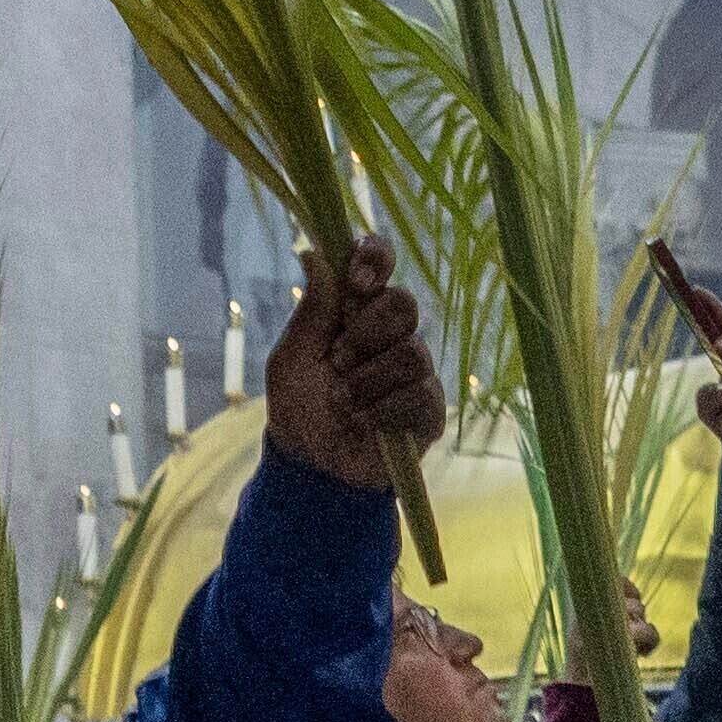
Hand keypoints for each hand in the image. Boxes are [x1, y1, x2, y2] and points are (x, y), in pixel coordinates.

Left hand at [263, 234, 447, 492]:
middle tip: (338, 360)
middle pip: (403, 303)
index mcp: (356, 309)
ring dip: (369, 379)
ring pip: (412, 352)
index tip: (357, 281)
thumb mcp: (291, 359)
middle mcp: (392, 333)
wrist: (313, 468)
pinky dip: (383, 409)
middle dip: (367, 332)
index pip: (378, 262)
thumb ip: (311, 312)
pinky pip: (422, 393)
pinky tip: (363, 421)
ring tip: (343, 401)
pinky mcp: (430, 407)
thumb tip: (314, 254)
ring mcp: (415, 370)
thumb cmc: (299, 408)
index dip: (375, 259)